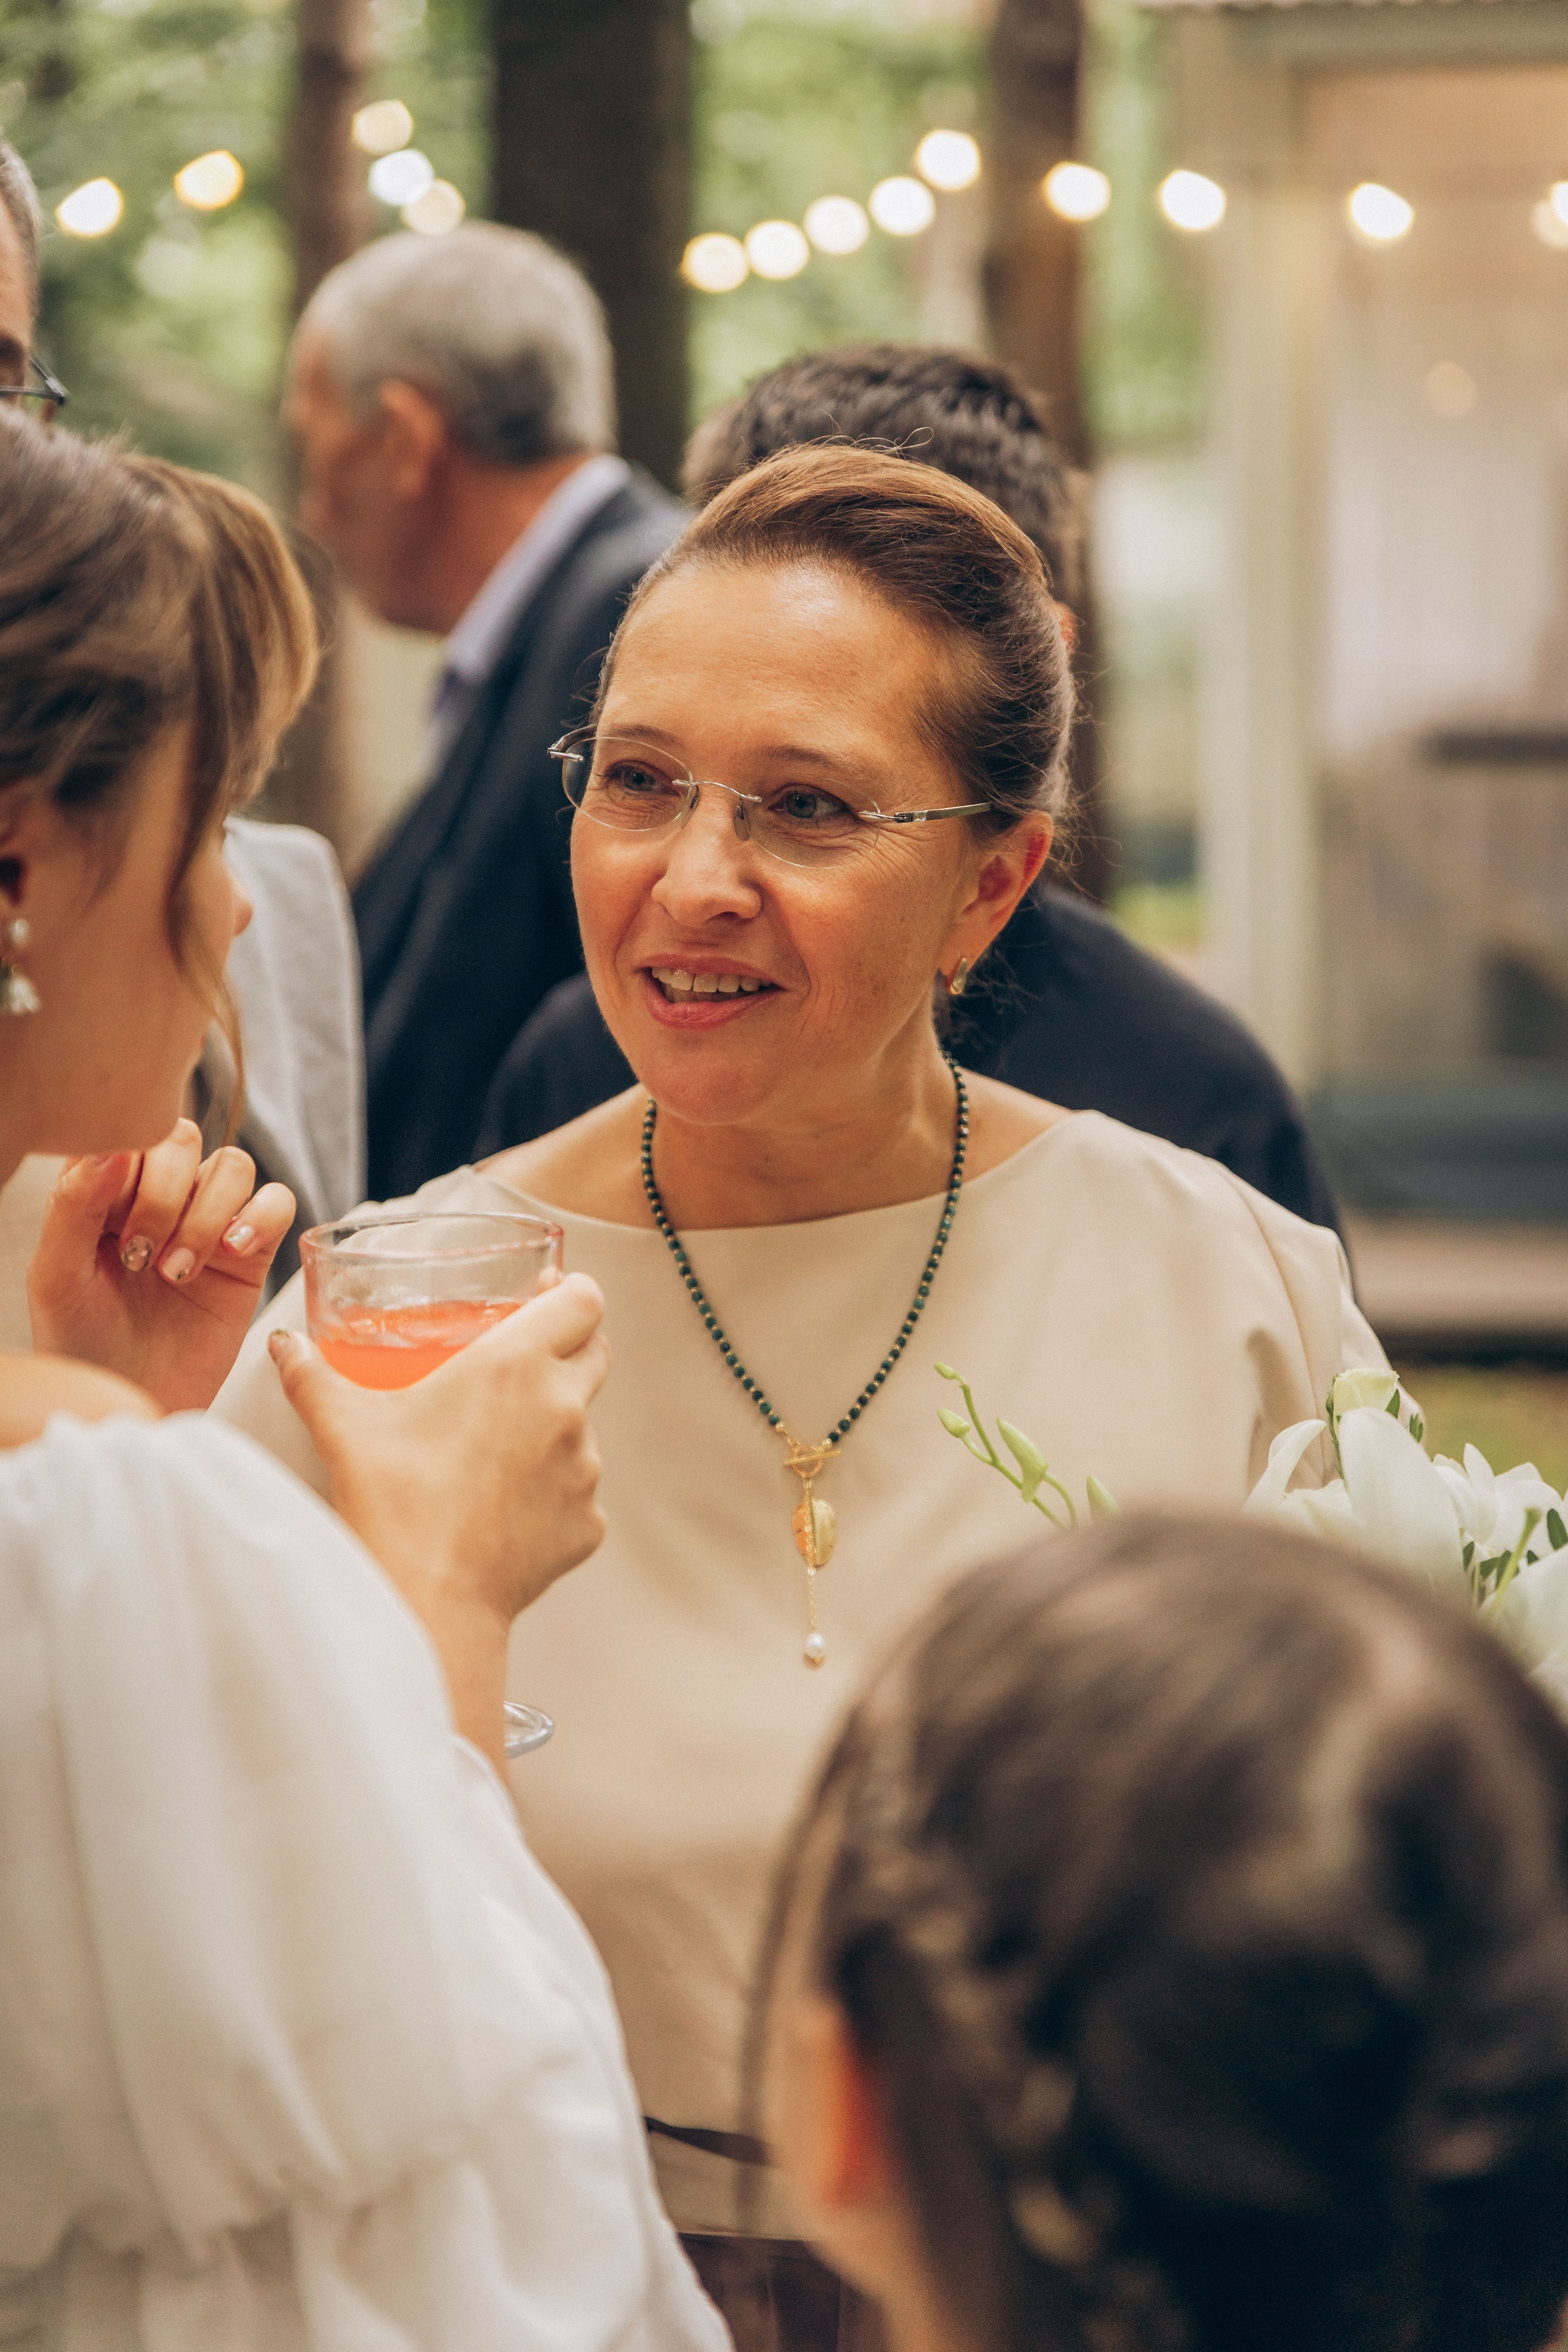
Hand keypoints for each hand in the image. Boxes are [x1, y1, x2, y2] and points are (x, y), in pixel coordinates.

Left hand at [27, 1122, 295, 1413]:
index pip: (128, 1132)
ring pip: (233, 1165)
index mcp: (104, 1190)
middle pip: (183, 1139)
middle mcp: (159, 1195)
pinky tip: (231, 1254)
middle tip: (142, 1259)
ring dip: (206, 1217)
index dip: (126, 1168)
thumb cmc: (84, 1345)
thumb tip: (113, 1147)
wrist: (132, 1401)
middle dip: (163, 1197)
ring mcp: (209, 1221)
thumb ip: (73, 1205)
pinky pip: (278, 1200)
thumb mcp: (56, 1277)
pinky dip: (260, 1217)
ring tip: (178, 1273)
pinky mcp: (251, 1252)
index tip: (111, 1225)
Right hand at [268, 1273, 609, 1766]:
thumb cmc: (394, 1508)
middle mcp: (564, 1408)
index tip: (545, 1296)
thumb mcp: (345, 1427)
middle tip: (515, 1366)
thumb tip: (286, 1348)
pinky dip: (549, 1492)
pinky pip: (578, 1491)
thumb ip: (312, 1375)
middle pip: (595, 1352)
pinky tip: (501, 1507)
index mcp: (516, 1364)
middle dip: (565, 1350)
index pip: (584, 1300)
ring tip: (490, 1451)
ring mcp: (585, 1469)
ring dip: (552, 1427)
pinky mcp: (588, 1522)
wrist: (429, 1603)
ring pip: (585, 1426)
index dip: (570, 1292)